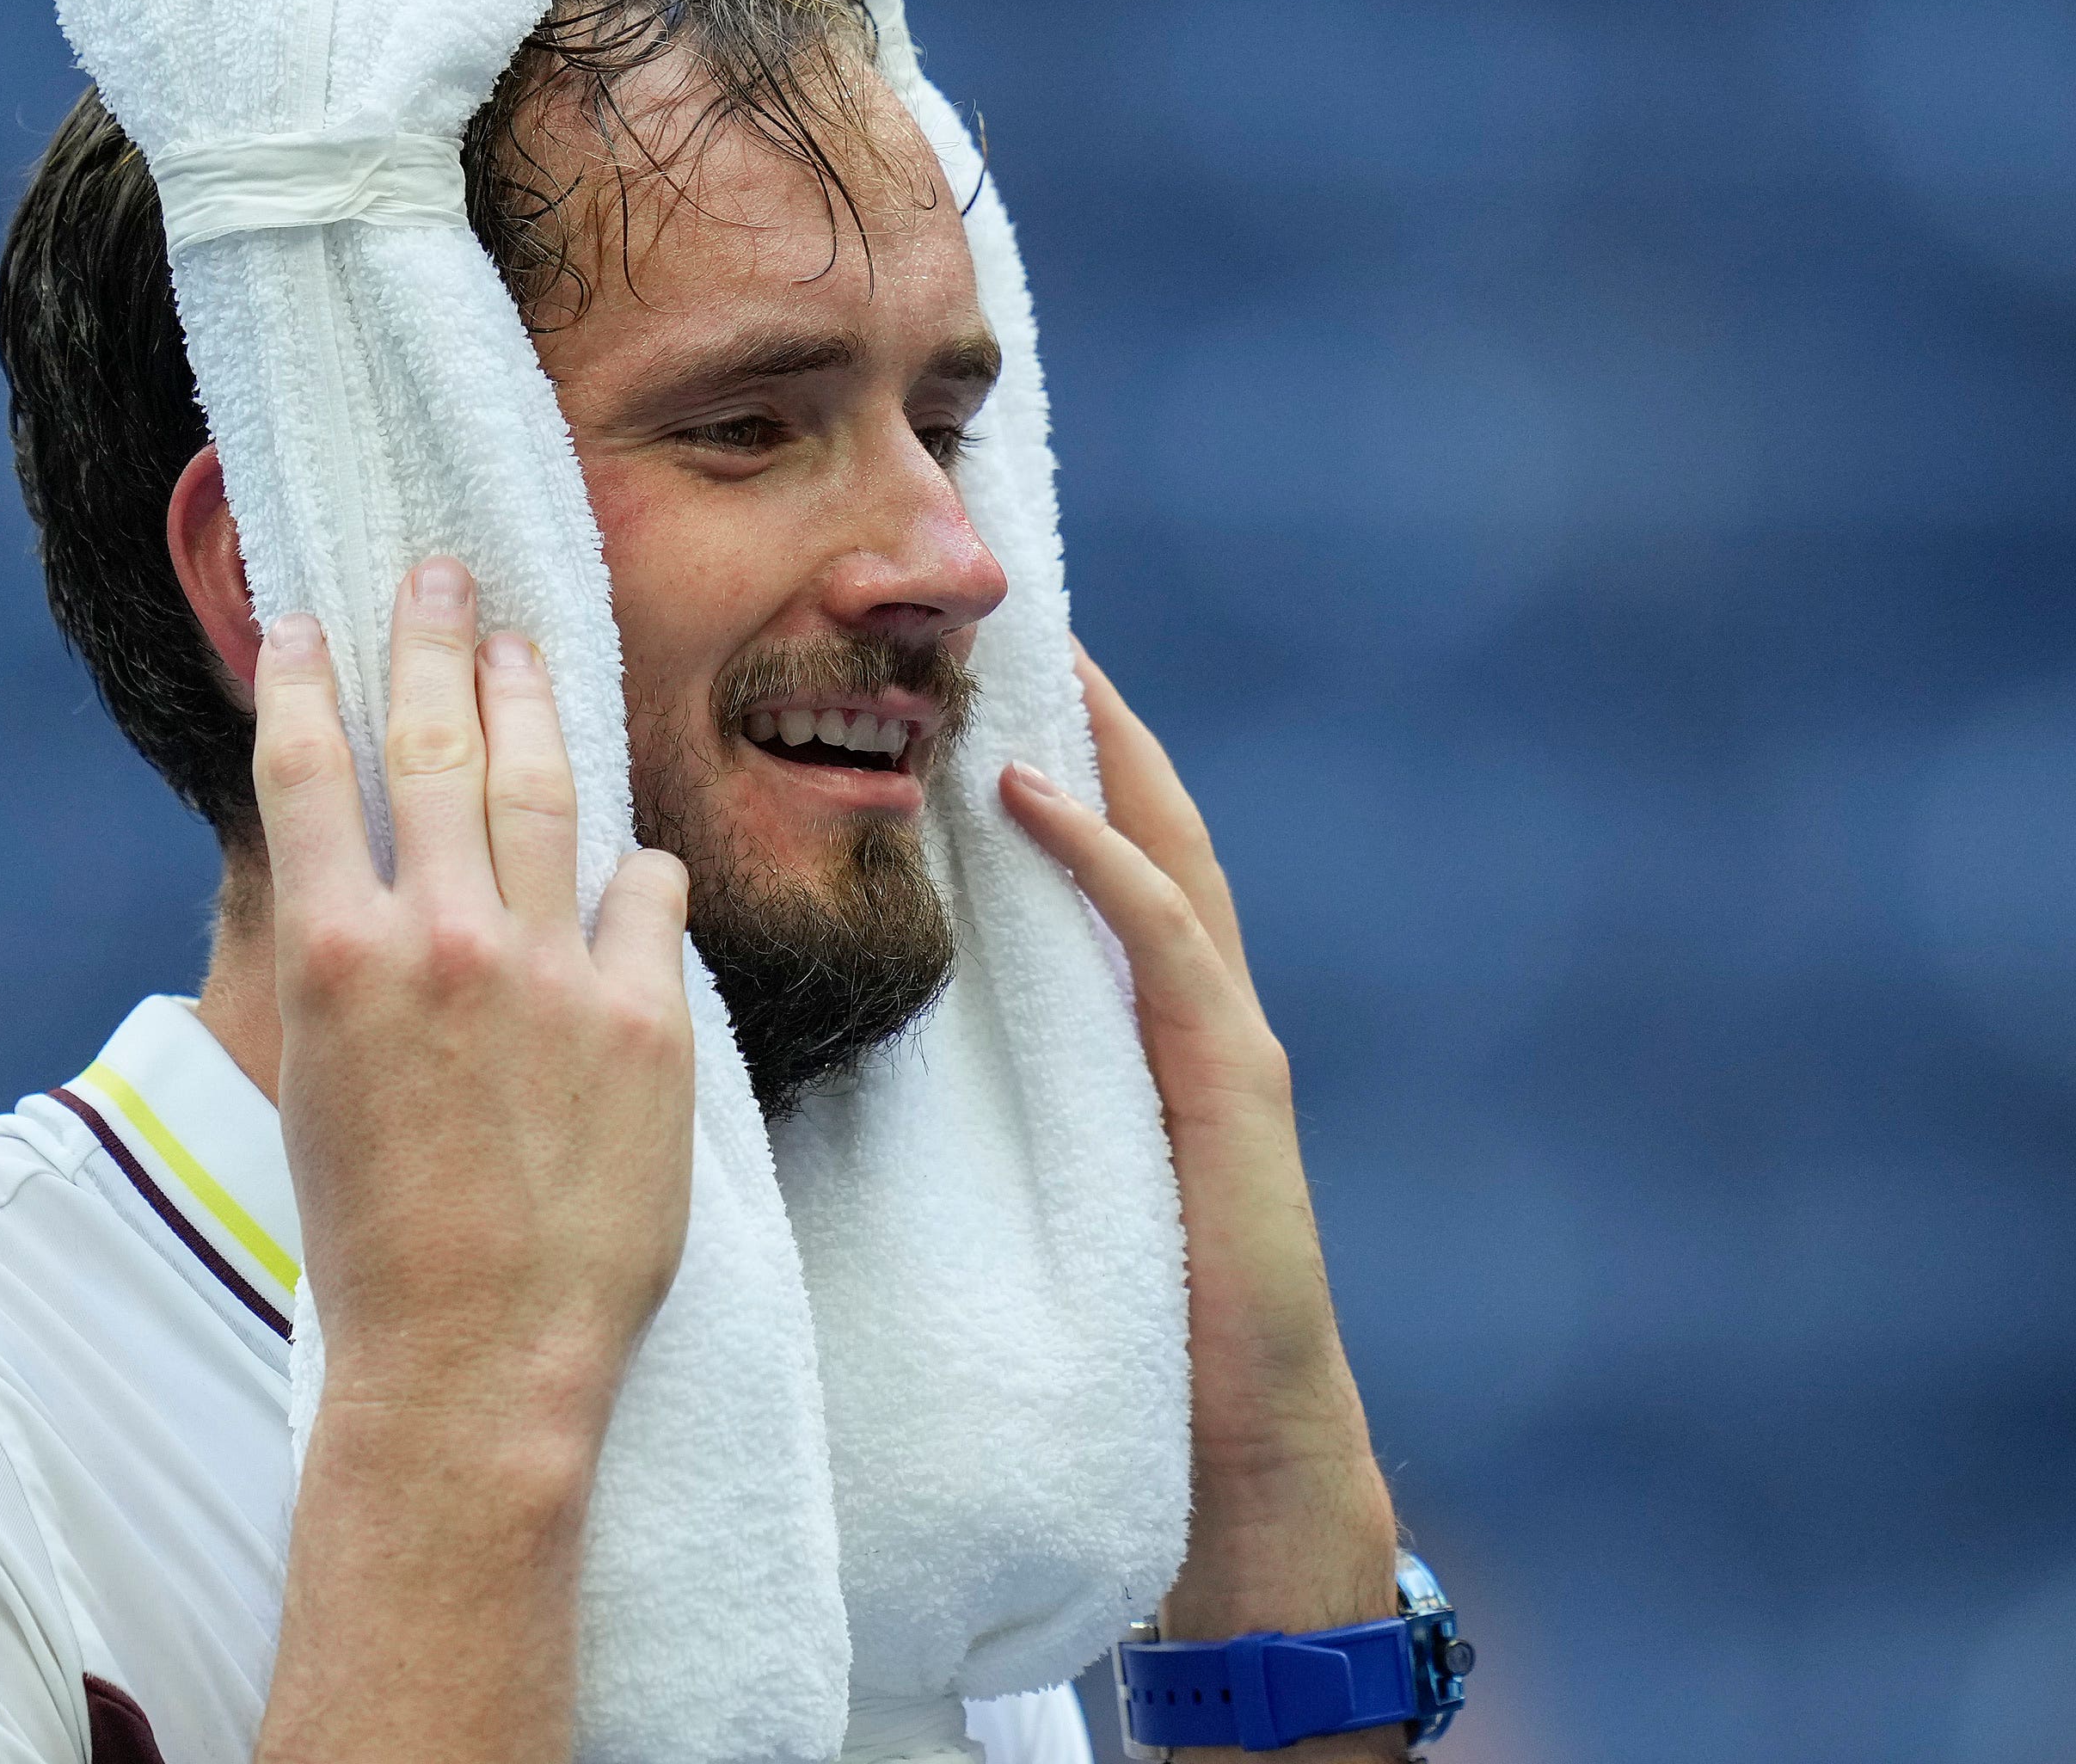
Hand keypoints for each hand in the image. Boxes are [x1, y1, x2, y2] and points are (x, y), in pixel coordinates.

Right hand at [253, 554, 695, 1437]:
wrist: (474, 1362)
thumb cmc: (374, 1242)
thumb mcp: (318, 1083)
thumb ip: (343, 965)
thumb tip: (353, 878)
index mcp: (335, 955)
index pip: (307, 770)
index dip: (301, 679)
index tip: (303, 619)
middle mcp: (441, 941)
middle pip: (436, 744)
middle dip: (434, 641)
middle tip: (440, 573)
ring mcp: (551, 974)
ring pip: (543, 792)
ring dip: (533, 701)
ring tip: (527, 643)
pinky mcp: (646, 1021)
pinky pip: (646, 896)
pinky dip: (632, 872)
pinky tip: (631, 854)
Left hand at [1001, 639, 1399, 1682]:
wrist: (1234, 1475)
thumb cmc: (1123, 1348)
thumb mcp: (1030, 1195)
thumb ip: (973, 1109)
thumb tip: (841, 1054)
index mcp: (1139, 1035)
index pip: (1094, 860)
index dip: (1044, 754)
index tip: (963, 663)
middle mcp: (1194, 1014)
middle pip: (1140, 821)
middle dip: (1081, 712)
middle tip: (1002, 601)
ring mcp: (1226, 1045)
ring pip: (1162, 852)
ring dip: (1096, 745)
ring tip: (1023, 646)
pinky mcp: (1233, 1093)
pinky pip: (1165, 945)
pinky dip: (1107, 858)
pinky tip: (1037, 791)